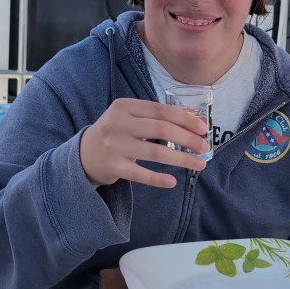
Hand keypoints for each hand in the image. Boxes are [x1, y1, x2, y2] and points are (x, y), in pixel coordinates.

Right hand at [79, 98, 208, 187]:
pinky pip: (140, 174)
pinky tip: (173, 182)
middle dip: (188, 139)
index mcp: (125, 106)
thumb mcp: (130, 117)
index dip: (185, 119)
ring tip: (199, 164)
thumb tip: (194, 121)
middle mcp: (118, 123)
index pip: (161, 110)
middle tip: (205, 148)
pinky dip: (157, 179)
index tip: (204, 129)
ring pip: (156, 152)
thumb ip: (156, 117)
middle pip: (162, 129)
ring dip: (182, 160)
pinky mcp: (113, 166)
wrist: (85, 153)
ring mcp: (115, 146)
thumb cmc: (117, 132)